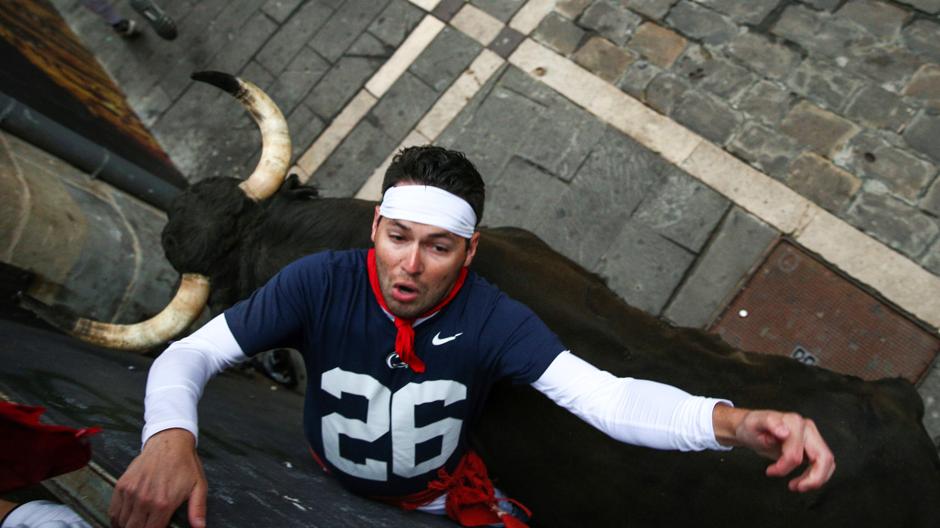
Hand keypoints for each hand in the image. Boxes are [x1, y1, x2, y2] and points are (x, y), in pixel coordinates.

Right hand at [109, 428, 206, 527]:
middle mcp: (144, 500)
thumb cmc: (185, 464)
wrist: (169, 442)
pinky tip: (125, 519)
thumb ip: (197, 509)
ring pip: (122, 522)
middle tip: (147, 525)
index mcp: (163, 504)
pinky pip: (113, 511)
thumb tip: (200, 527)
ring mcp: (131, 492)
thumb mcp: (199, 486)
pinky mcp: (122, 485)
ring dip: (128, 526)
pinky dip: (117, 518)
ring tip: (138, 523)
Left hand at [713, 405, 835, 491]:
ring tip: (795, 486)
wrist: (753, 427)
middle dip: (812, 478)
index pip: (796, 453)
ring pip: (827, 462)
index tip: (769, 472)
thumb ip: (769, 424)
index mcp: (793, 422)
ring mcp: (812, 436)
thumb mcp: (753, 424)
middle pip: (822, 457)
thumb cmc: (752, 426)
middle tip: (793, 487)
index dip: (783, 466)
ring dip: (815, 480)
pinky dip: (816, 477)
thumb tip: (785, 433)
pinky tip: (800, 482)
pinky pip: (824, 464)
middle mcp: (807, 427)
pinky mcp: (813, 446)